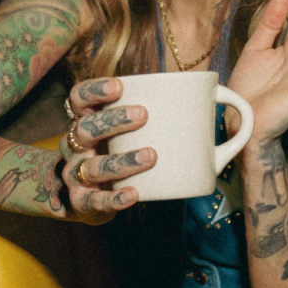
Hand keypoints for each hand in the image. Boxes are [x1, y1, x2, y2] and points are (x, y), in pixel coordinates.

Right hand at [60, 77, 155, 222]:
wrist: (85, 198)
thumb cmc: (113, 154)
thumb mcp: (124, 134)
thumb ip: (157, 121)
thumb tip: (213, 113)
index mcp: (84, 122)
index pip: (78, 99)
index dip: (94, 90)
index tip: (119, 87)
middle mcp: (75, 146)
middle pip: (85, 129)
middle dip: (113, 121)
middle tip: (143, 115)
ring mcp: (75, 174)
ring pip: (94, 167)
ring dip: (122, 161)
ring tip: (151, 155)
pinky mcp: (82, 201)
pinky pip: (96, 200)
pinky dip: (115, 198)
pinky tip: (134, 193)